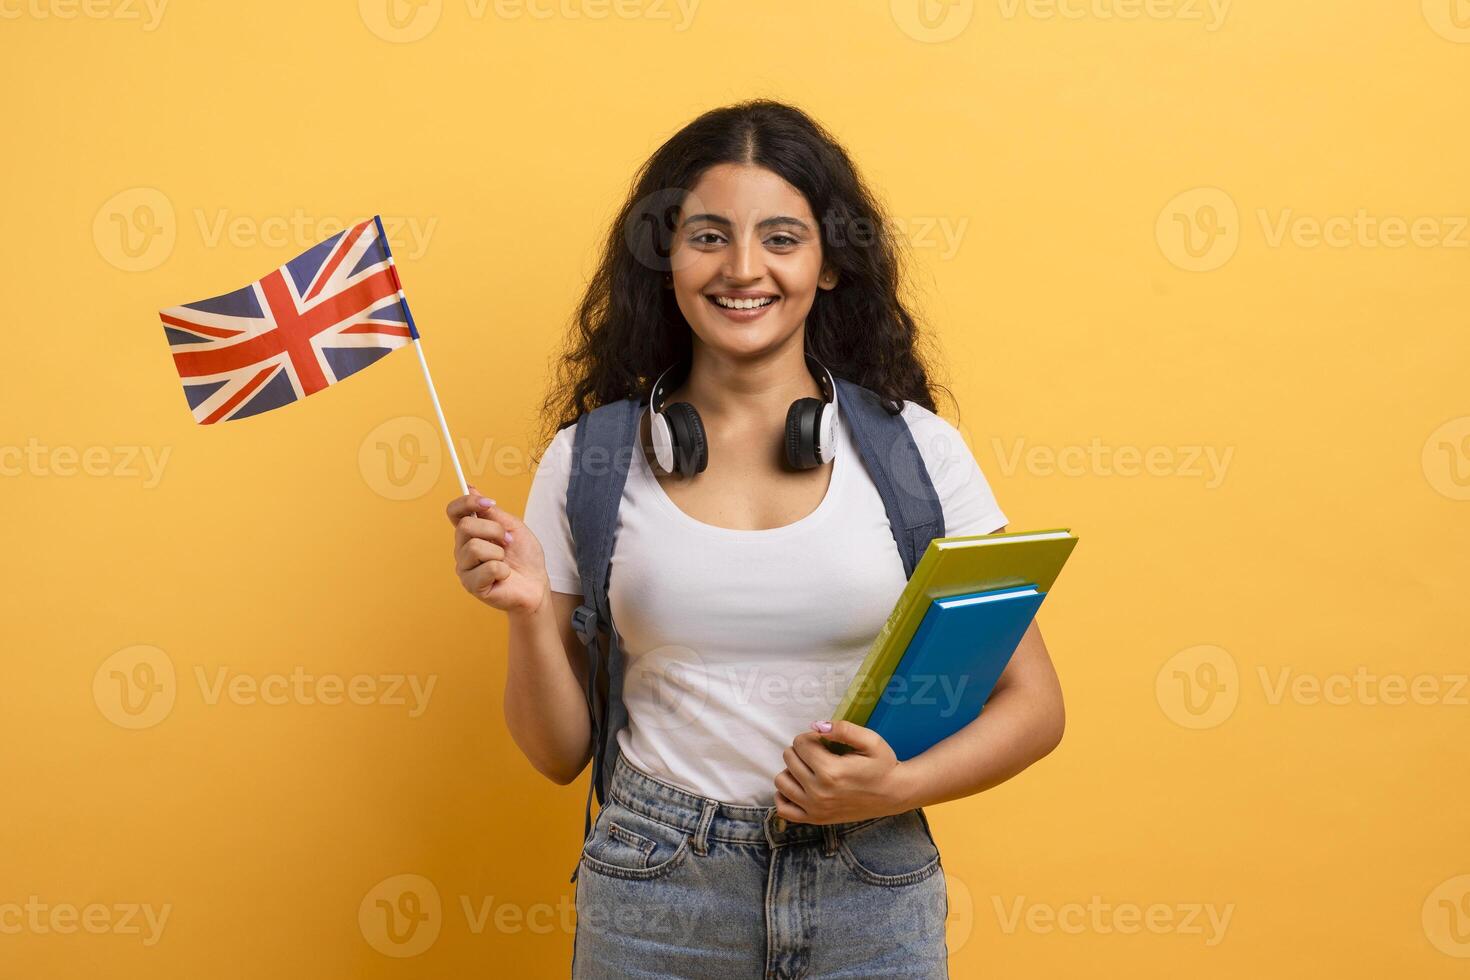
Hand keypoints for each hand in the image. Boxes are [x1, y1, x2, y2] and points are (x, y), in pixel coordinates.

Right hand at [444, 484, 549, 615]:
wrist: (536, 584)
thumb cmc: (524, 556)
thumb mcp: (512, 527)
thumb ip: (491, 512)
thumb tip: (470, 488)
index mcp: (470, 533)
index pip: (454, 511)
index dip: (467, 502)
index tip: (490, 503)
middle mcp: (462, 549)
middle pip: (465, 526)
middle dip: (494, 530)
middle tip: (507, 541)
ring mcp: (465, 568)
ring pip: (475, 547)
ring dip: (499, 552)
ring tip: (506, 561)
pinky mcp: (472, 586)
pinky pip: (487, 568)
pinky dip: (503, 570)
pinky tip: (504, 575)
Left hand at [773, 720, 914, 824]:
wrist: (893, 794)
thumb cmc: (883, 765)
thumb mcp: (870, 740)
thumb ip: (843, 729)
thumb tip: (816, 726)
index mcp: (830, 771)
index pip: (800, 743)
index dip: (811, 737)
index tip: (824, 741)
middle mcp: (818, 792)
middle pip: (789, 759)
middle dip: (801, 750)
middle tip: (819, 753)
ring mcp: (815, 808)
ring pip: (781, 781)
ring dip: (792, 770)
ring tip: (810, 768)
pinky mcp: (815, 819)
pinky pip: (784, 809)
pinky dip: (785, 795)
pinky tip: (799, 786)